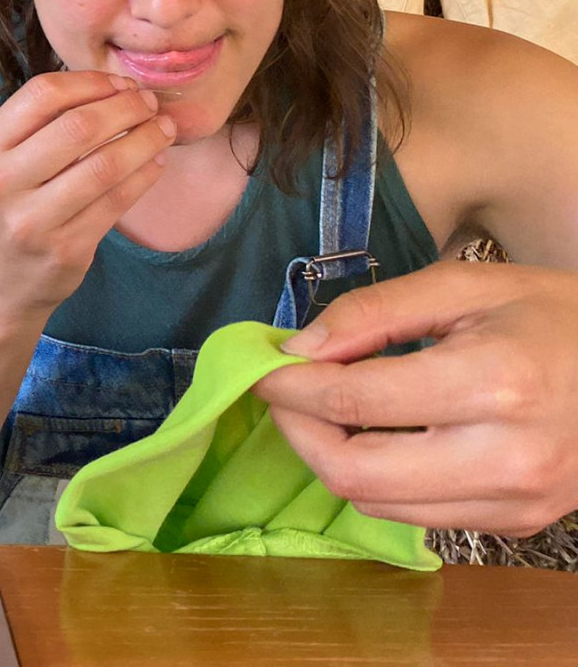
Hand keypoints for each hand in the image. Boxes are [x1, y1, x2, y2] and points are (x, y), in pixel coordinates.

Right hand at [0, 70, 174, 320]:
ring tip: (163, 129)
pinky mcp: (65, 249)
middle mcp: (1, 182)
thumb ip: (37, 127)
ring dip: (145, 140)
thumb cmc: (5, 212)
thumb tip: (108, 87)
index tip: (122, 83)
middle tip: (150, 103)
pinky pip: (117, 202)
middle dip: (126, 107)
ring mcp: (32, 220)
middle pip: (79, 126)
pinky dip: (145, 175)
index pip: (43, 95)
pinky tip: (156, 163)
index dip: (91, 82)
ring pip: (105, 165)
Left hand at [254, 260, 577, 536]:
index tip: (260, 366)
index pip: (353, 400)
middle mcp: (506, 456)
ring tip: (323, 410)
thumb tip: (296, 349)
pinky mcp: (519, 523)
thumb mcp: (465, 286)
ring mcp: (517, 500)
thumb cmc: (555, 315)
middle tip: (281, 393)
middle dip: (298, 432)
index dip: (288, 386)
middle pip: (355, 473)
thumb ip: (373, 313)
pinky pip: (416, 515)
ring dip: (331, 458)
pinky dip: (377, 479)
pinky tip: (375, 435)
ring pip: (378, 504)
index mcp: (494, 384)